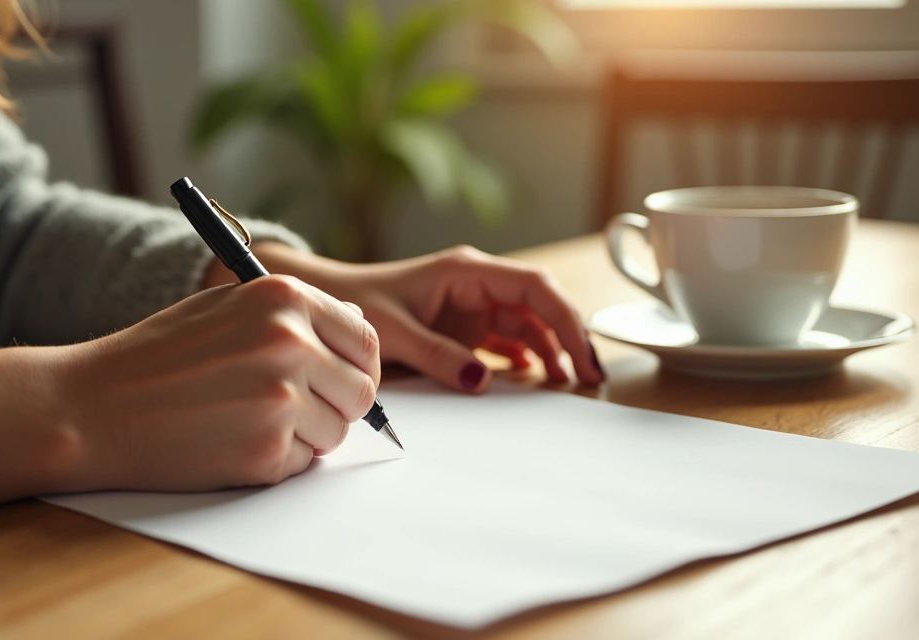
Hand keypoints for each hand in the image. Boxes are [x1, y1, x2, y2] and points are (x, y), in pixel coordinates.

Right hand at [0, 276, 378, 505]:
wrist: (91, 407)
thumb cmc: (155, 356)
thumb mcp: (225, 307)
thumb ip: (292, 315)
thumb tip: (356, 332)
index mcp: (283, 298)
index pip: (365, 338)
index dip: (355, 364)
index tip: (339, 377)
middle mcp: (290, 343)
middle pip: (361, 390)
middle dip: (336, 405)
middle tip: (292, 408)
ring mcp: (280, 400)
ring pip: (336, 433)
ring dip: (305, 436)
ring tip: (248, 421)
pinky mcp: (266, 452)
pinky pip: (302, 464)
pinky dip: (276, 462)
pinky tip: (230, 441)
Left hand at [247, 243, 604, 393]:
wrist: (328, 304)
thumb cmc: (355, 304)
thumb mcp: (393, 333)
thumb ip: (438, 355)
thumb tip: (481, 381)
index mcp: (466, 271)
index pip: (534, 287)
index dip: (565, 319)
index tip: (581, 355)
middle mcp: (477, 284)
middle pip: (541, 305)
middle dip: (569, 337)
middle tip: (590, 377)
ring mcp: (474, 305)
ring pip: (529, 324)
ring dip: (551, 350)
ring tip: (568, 383)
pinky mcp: (465, 326)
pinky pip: (508, 339)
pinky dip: (525, 358)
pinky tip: (533, 378)